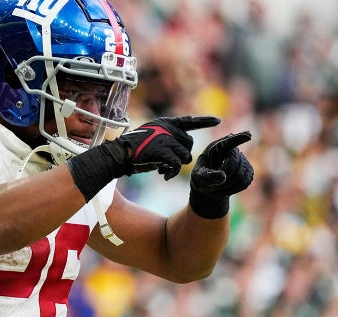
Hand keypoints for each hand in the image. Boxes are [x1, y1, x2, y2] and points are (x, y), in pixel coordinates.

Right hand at [66, 116, 220, 201]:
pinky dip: (172, 172)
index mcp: (165, 123)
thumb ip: (167, 138)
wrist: (119, 155)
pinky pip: (177, 165)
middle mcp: (168, 128)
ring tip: (163, 169)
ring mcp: (166, 139)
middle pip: (189, 144)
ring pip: (185, 156)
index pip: (189, 121)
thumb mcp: (152, 137)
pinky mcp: (164, 151)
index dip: (204, 121)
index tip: (217, 121)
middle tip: (167, 163)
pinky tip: (163, 175)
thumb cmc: (133, 149)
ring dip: (176, 166)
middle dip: (182, 156)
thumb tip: (182, 148)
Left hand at [189, 131, 253, 217]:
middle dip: (224, 177)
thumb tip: (223, 177)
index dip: (239, 138)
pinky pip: (246, 181)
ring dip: (229, 185)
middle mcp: (231, 150)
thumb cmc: (201, 177)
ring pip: (242, 175)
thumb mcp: (199, 176)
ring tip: (216, 189)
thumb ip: (208, 176)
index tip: (248, 135)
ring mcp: (242, 160)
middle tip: (212, 186)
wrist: (208, 184)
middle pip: (235, 163)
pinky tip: (225, 189)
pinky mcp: (248, 170)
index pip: (229, 141)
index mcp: (217, 147)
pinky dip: (235, 188)